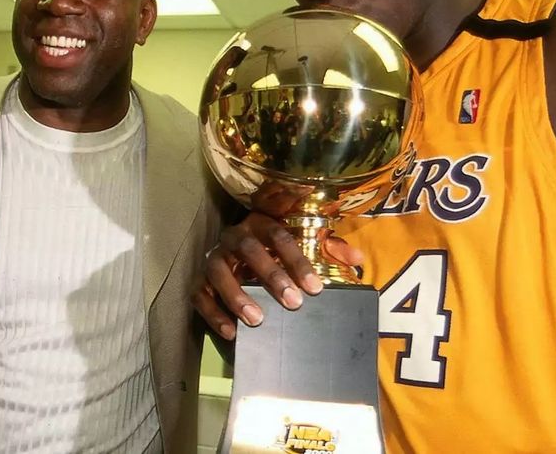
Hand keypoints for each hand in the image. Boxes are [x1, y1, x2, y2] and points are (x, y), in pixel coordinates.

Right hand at [191, 211, 363, 340]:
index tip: (316, 288)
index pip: (279, 235)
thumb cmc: (277, 249)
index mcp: (260, 223)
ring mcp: (213, 257)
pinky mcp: (199, 279)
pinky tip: (231, 332)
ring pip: (218, 271)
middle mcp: (234, 236)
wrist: (239, 250)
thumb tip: (357, 259)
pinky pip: (199, 295)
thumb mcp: (304, 243)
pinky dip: (212, 313)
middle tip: (293, 303)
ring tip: (256, 319)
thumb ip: (330, 249)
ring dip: (236, 295)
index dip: (297, 261)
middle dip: (271, 275)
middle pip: (249, 249)